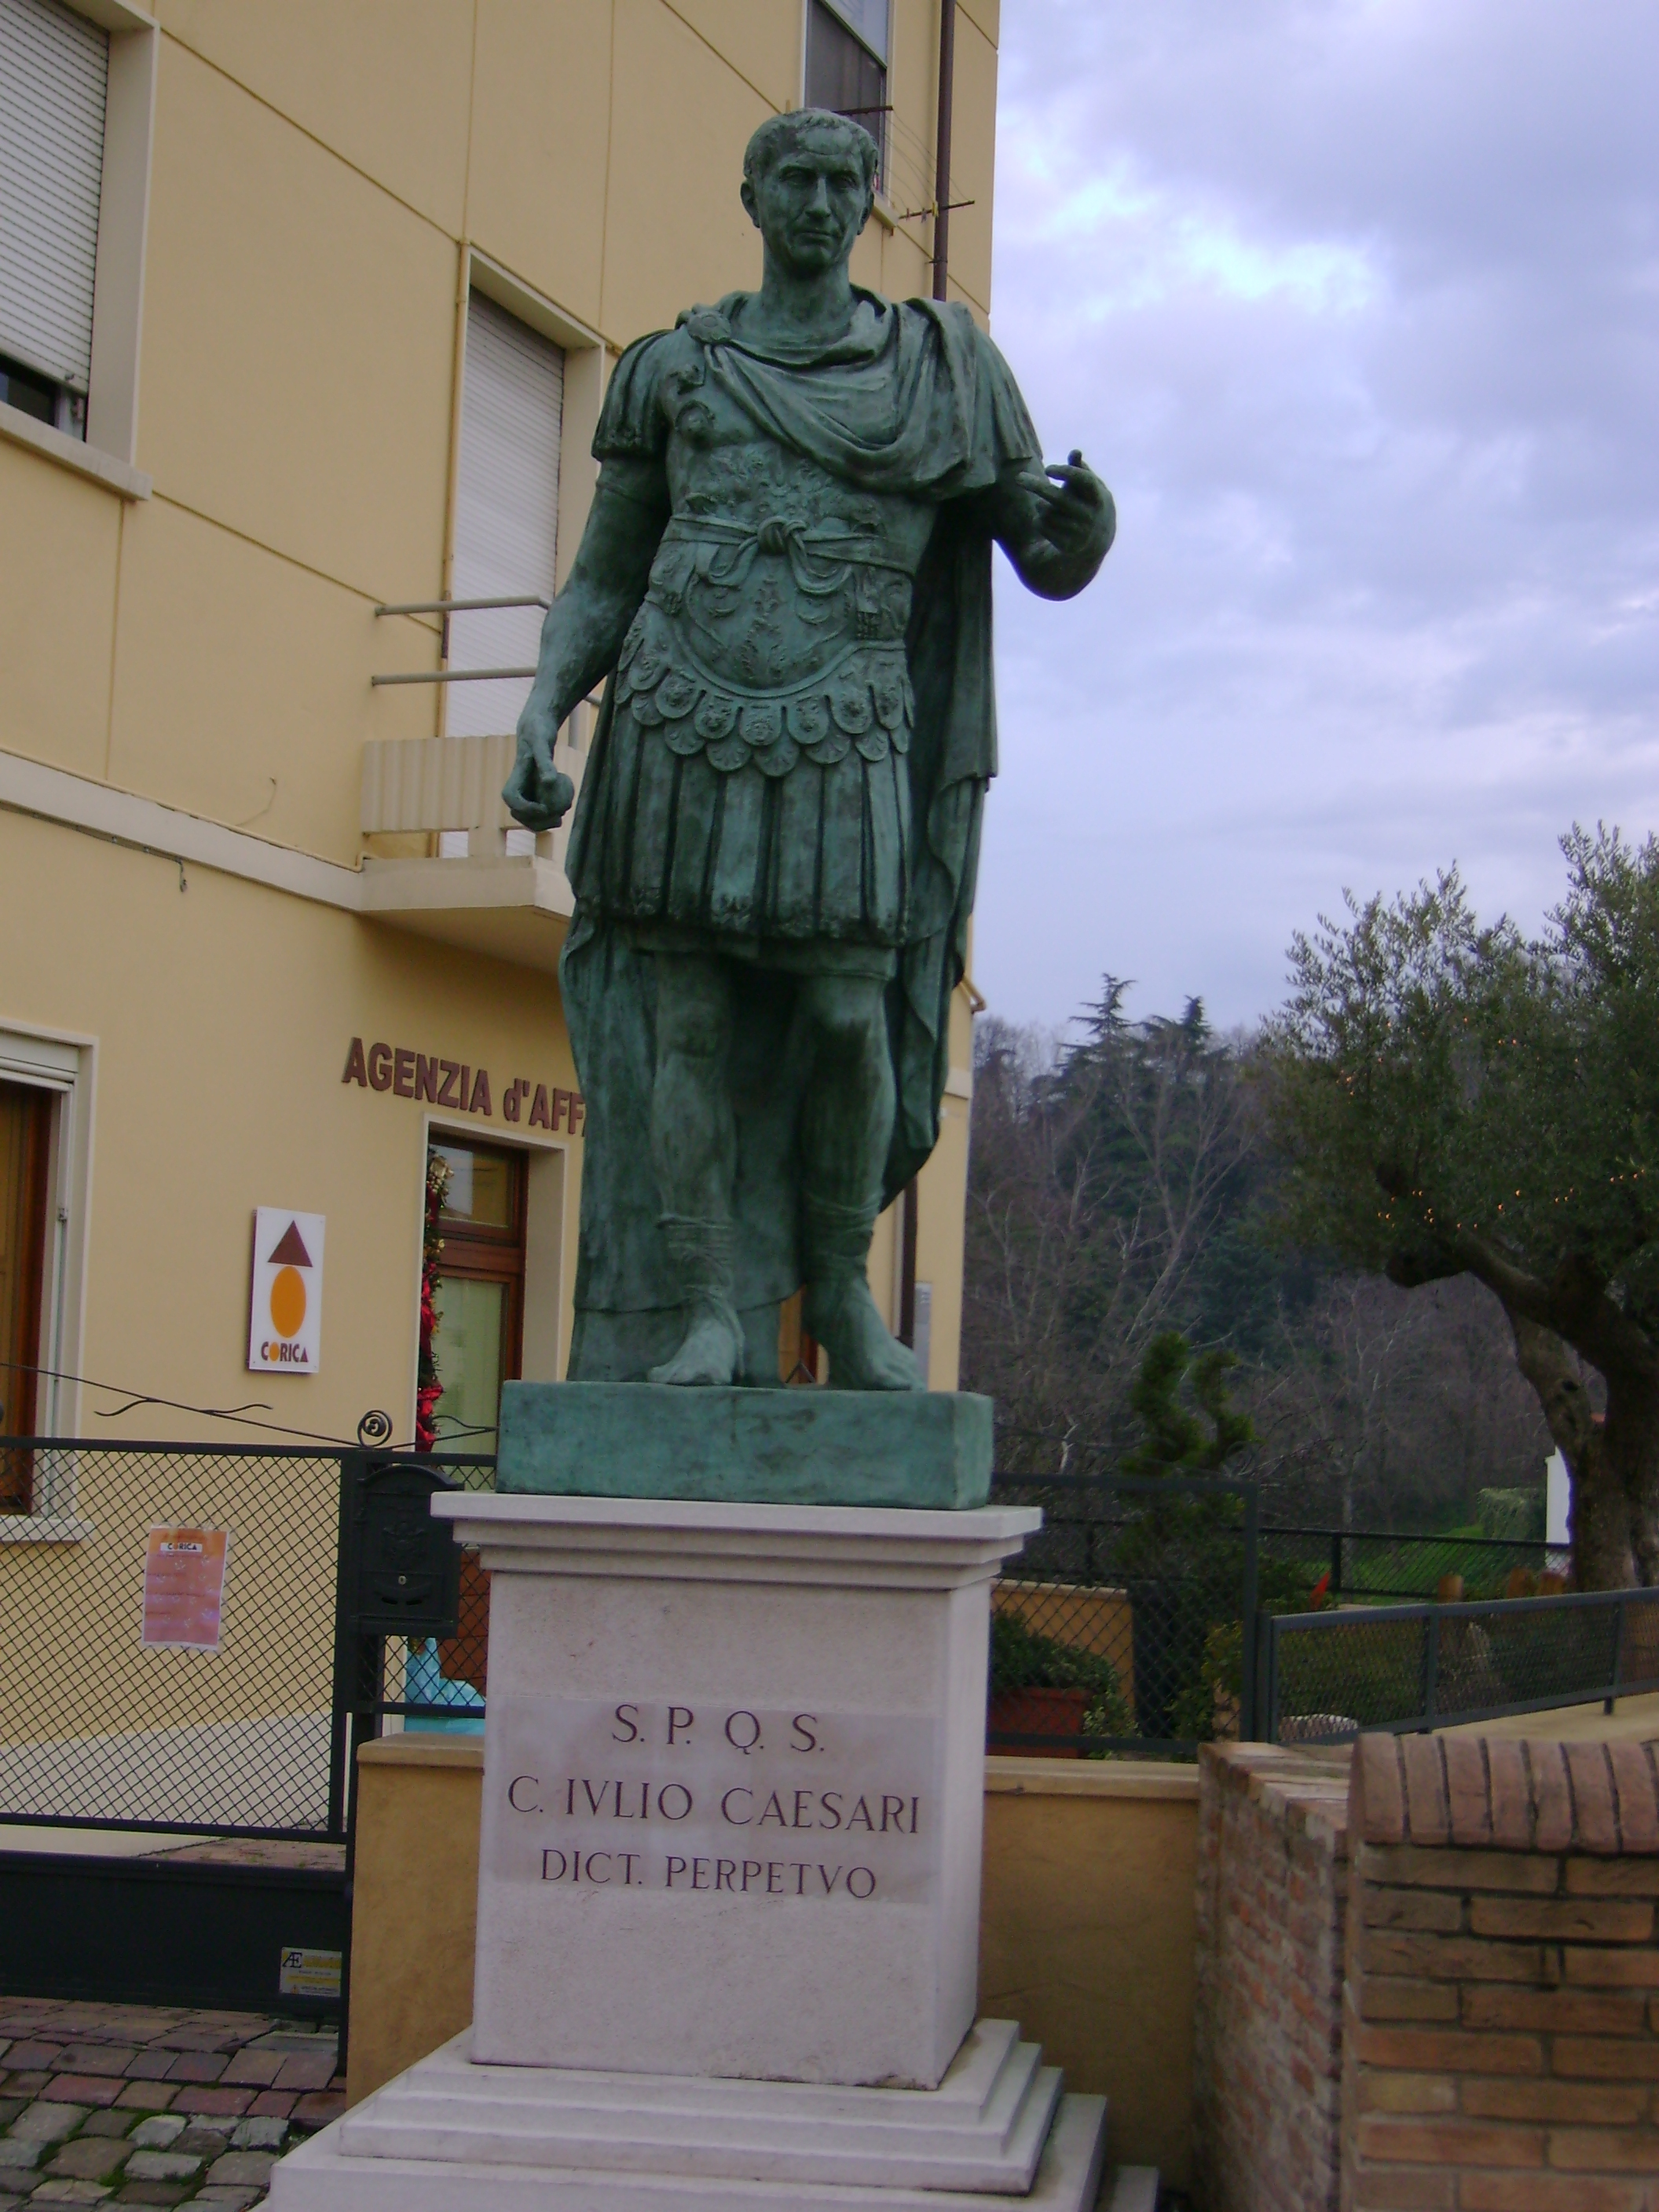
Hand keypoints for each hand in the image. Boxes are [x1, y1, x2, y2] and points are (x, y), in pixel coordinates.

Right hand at [503, 692, 574, 830]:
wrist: (537, 728)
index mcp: (513, 779)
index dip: (526, 809)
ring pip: (530, 816)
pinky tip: (564, 808)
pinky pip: (540, 810)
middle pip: (521, 814)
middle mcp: (517, 789)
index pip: (512, 801)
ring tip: (561, 818)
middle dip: (537, 822)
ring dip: (544, 822)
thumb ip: (545, 762)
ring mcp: (526, 793)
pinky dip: (550, 813)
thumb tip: (549, 782)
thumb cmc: (538, 733)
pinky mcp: (535, 793)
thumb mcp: (542, 743)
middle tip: (558, 820)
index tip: (545, 809)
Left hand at [1016, 450, 1115, 574]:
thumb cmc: (1088, 501)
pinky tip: (1046, 519)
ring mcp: (1079, 532)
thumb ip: (1080, 469)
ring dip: (1040, 504)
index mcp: (1098, 496)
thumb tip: (1075, 452)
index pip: (1083, 480)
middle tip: (1018, 477)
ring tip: (1045, 504)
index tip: (1047, 468)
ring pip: (1046, 512)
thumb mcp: (1088, 485)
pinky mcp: (1066, 545)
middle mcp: (1089, 515)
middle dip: (1036, 486)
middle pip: (1058, 498)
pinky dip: (1038, 519)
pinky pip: (1042, 526)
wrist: (1097, 538)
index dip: (1065, 473)